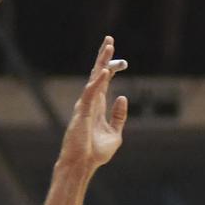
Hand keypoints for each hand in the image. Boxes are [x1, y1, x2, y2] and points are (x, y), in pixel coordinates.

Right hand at [59, 38, 128, 176]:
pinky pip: (90, 93)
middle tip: (110, 40)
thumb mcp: (115, 134)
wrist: (82, 165)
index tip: (119, 58)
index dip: (111, 68)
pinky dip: (97, 82)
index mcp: (98, 106)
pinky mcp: (82, 113)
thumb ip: (119, 116)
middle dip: (104, 57)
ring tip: (108, 47)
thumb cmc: (95, 153)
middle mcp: (91, 102)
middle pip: (98, 74)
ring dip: (102, 62)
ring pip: (94, 79)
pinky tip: (104, 72)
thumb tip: (123, 98)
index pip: (105, 82)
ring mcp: (85, 106)